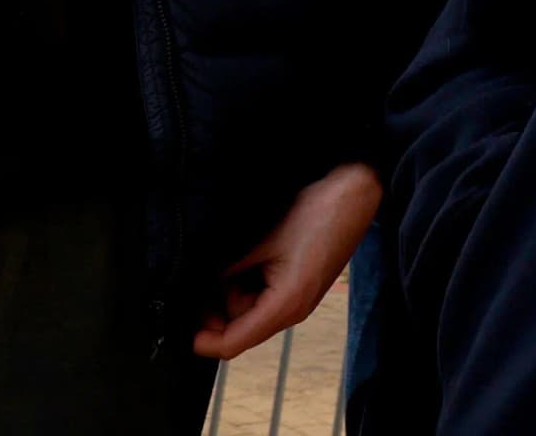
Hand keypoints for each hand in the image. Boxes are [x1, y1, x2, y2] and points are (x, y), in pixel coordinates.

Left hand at [196, 161, 380, 359]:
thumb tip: (199, 285)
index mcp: (284, 306)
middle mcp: (292, 311)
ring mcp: (297, 300)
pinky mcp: (299, 287)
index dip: (203, 340)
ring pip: (249, 309)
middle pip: (239, 326)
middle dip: (218, 304)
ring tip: (239, 253)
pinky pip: (263, 295)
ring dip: (234, 287)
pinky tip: (251, 254)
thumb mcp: (264, 241)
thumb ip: (230, 269)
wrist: (355, 192)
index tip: (180, 325)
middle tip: (208, 271)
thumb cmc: (316, 215)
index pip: (233, 343)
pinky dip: (250, 280)